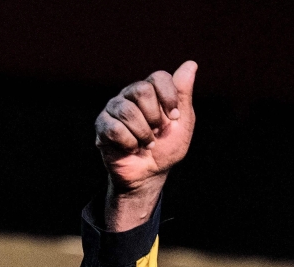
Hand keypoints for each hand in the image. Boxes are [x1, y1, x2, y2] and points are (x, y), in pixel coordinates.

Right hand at [94, 61, 196, 230]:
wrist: (150, 174)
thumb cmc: (166, 147)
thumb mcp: (182, 123)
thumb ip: (183, 95)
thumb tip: (191, 64)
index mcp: (151, 91)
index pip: (159, 77)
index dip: (169, 98)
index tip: (174, 118)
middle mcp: (130, 95)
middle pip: (141, 90)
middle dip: (155, 118)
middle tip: (156, 132)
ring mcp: (114, 108)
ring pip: (127, 111)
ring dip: (143, 134)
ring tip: (146, 143)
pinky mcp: (102, 125)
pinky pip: (115, 129)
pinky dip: (130, 144)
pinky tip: (131, 148)